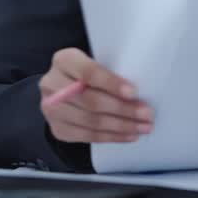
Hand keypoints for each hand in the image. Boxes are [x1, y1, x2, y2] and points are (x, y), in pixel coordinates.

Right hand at [39, 48, 153, 143]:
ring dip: (121, 126)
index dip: (111, 83)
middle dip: (123, 109)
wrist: (64, 88)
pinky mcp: (58, 129)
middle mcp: (51, 84)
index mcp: (64, 60)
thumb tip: (140, 91)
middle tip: (146, 113)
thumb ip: (110, 71)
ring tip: (143, 127)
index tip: (133, 92)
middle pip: (91, 100)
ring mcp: (52, 109)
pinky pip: (88, 136)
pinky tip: (129, 135)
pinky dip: (112, 137)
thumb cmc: (88, 73)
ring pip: (91, 121)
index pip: (89, 72)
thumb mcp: (95, 61)